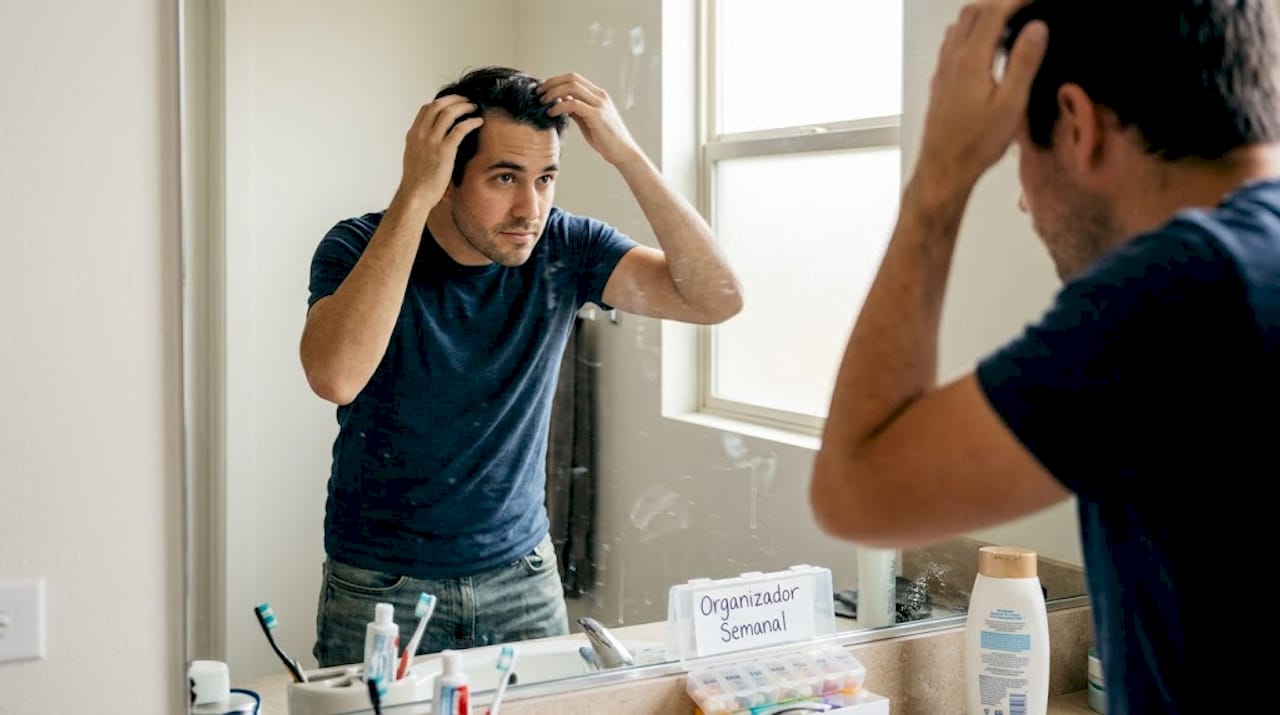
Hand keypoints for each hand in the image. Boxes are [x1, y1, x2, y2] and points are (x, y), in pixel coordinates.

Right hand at [399, 95, 483, 203]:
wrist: (415, 195)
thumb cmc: (417, 181)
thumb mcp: (415, 156)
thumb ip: (422, 144)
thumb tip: (433, 139)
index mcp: (413, 134)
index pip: (426, 109)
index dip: (441, 102)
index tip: (453, 102)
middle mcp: (421, 134)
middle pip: (438, 105)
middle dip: (454, 99)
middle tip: (466, 100)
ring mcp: (432, 141)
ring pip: (449, 113)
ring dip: (464, 107)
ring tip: (474, 107)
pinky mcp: (444, 151)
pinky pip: (460, 129)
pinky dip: (471, 122)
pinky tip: (478, 122)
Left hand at [538, 73, 641, 165]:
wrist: (623, 152)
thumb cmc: (606, 139)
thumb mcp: (587, 121)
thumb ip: (576, 110)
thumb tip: (559, 103)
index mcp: (598, 95)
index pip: (573, 78)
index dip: (555, 81)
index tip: (542, 89)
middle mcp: (599, 95)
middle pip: (571, 78)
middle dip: (551, 83)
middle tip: (538, 93)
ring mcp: (599, 104)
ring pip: (572, 87)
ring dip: (553, 92)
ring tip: (542, 102)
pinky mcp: (596, 115)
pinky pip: (573, 103)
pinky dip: (559, 106)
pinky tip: (551, 113)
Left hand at [916, 0, 1046, 191]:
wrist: (944, 168)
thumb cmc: (976, 144)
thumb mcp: (1011, 104)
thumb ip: (1024, 62)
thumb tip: (1036, 28)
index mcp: (971, 61)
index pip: (993, 13)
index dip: (1015, 0)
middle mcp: (952, 60)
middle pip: (971, 13)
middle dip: (998, 3)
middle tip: (1020, 6)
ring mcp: (942, 71)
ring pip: (958, 27)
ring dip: (981, 15)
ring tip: (1004, 20)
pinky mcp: (939, 83)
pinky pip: (950, 44)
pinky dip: (968, 32)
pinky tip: (980, 47)